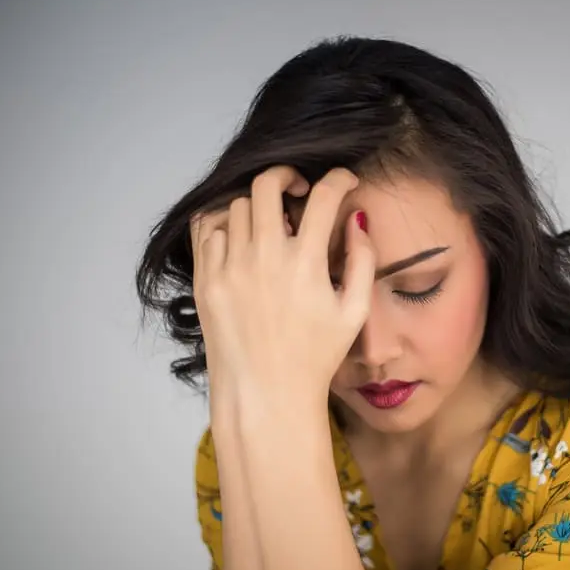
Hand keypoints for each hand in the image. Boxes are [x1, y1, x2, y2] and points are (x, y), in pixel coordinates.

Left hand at [189, 166, 374, 411]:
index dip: (339, 179)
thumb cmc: (314, 357)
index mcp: (306, 264)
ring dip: (257, 207)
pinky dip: (225, 227)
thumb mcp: (354, 312)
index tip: (344, 182)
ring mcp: (229, 267)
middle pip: (267, 185)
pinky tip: (241, 242)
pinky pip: (208, 232)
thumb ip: (363, 260)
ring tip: (270, 226)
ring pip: (236, 207)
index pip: (324, 196)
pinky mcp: (206, 281)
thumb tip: (356, 219)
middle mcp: (265, 257)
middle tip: (298, 189)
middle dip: (286, 176)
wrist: (266, 393)